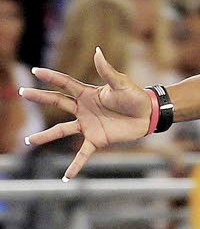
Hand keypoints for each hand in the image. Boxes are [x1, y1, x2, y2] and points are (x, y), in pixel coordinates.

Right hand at [19, 49, 151, 179]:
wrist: (148, 115)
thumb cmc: (135, 96)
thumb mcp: (121, 83)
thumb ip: (107, 70)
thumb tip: (97, 51)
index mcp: (87, 93)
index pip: (65, 84)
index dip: (51, 77)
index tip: (35, 71)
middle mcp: (83, 109)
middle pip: (57, 102)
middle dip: (39, 97)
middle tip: (22, 92)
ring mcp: (88, 125)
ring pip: (62, 130)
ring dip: (46, 136)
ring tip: (29, 141)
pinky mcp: (97, 139)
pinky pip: (82, 154)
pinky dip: (75, 165)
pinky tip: (66, 177)